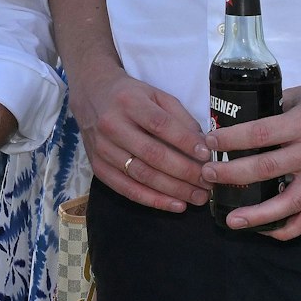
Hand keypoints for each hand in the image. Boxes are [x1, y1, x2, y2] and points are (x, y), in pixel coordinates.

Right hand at [68, 66, 209, 211]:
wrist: (91, 95)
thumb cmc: (130, 96)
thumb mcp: (156, 95)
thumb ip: (180, 117)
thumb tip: (202, 145)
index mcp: (128, 102)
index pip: (160, 125)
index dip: (185, 142)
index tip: (206, 155)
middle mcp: (112, 125)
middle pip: (152, 154)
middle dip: (185, 171)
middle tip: (208, 182)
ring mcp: (102, 149)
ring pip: (142, 175)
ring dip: (174, 190)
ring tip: (198, 197)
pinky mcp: (97, 167)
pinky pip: (127, 189)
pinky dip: (153, 200)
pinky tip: (176, 205)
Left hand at [200, 72, 300, 238]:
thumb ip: (274, 109)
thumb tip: (240, 120)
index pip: (258, 135)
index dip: (230, 139)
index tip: (209, 141)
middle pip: (266, 170)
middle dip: (232, 175)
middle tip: (207, 176)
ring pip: (289, 204)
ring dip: (257, 216)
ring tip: (232, 220)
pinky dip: (288, 228)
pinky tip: (267, 231)